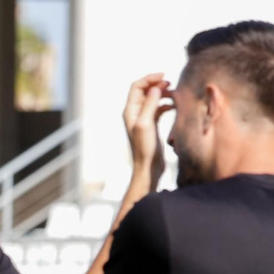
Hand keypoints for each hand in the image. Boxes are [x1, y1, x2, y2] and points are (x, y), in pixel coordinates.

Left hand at [123, 73, 173, 192]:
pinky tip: (174, 106)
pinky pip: (158, 108)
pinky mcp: (151, 125)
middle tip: (171, 85)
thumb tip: (155, 88)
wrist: (148, 166)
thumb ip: (150, 104)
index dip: (149, 79)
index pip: (137, 87)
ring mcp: (143, 119)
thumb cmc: (145, 147)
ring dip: (163, 93)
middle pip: (144, 90)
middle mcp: (134, 113)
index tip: (164, 76)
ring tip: (175, 94)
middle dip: (157, 84)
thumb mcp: (146, 124)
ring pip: (152, 98)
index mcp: (130, 111)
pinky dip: (166, 104)